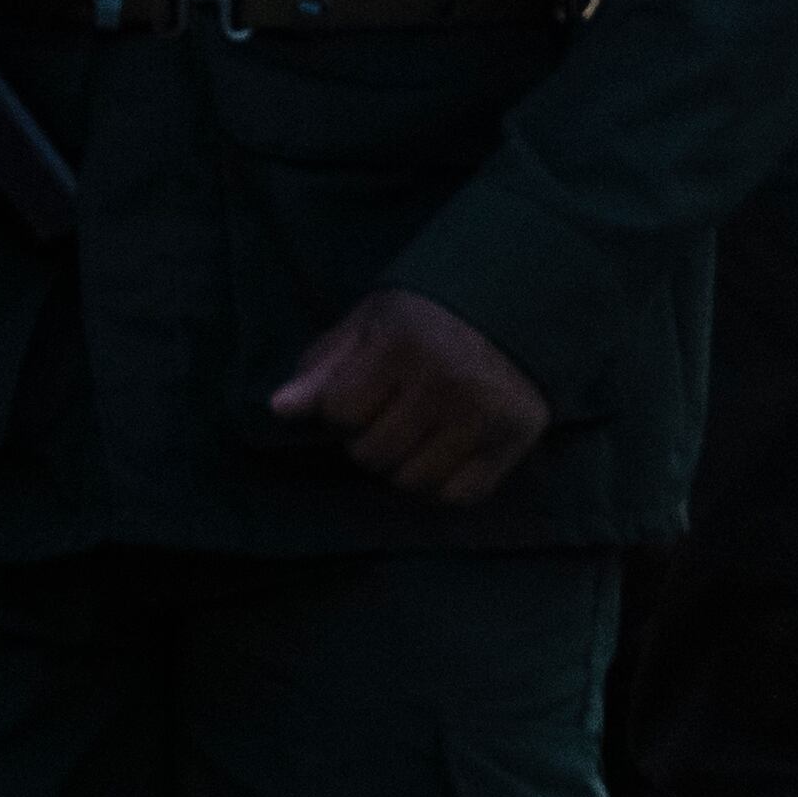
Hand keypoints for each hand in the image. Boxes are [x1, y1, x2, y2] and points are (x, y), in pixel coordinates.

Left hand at [268, 288, 554, 502]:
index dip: (346, 405)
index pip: (340, 413)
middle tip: (399, 409)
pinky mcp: (516, 439)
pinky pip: (459, 495)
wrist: (517, 301)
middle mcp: (446, 381)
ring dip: (408, 464)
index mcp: (403, 344)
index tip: (370, 386)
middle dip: (374, 437)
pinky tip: (452, 449)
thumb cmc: (430, 315)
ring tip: (423, 431)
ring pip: (412, 482)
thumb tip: (280, 410)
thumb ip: (323, 365)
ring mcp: (484, 414)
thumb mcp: (371, 323)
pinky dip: (448, 483)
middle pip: (373, 455)